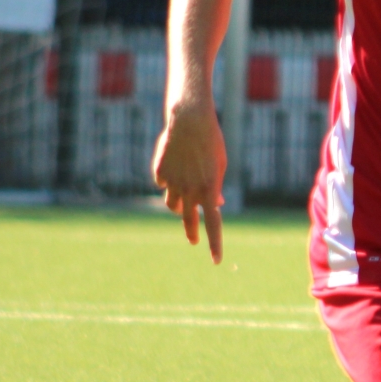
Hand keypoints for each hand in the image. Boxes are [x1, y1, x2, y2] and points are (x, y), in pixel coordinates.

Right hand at [151, 101, 226, 261]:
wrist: (189, 121)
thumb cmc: (211, 143)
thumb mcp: (220, 166)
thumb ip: (216, 188)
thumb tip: (216, 206)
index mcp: (209, 190)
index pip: (213, 224)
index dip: (215, 244)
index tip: (216, 260)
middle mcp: (190, 190)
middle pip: (188, 220)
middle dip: (192, 232)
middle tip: (194, 240)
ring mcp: (173, 182)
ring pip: (172, 205)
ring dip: (179, 206)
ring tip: (184, 202)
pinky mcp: (159, 173)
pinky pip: (163, 184)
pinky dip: (169, 182)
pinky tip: (174, 168)